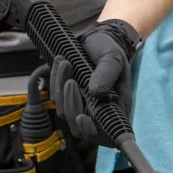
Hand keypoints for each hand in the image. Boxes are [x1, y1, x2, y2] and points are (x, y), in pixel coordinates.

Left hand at [49, 18, 140, 150]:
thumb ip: (107, 74)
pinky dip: (55, 83)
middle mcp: (99, 114)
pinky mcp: (67, 99)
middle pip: (79, 127)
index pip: (106, 133)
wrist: (97, 38)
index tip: (82, 118)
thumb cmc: (110, 50)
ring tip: (65, 64)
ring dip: (61, 91)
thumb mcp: (113, 58)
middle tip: (71, 81)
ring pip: (65, 114)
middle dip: (72, 106)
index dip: (93, 132)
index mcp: (116, 108)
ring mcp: (82, 108)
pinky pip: (56, 100)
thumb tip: (96, 93)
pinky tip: (59, 64)